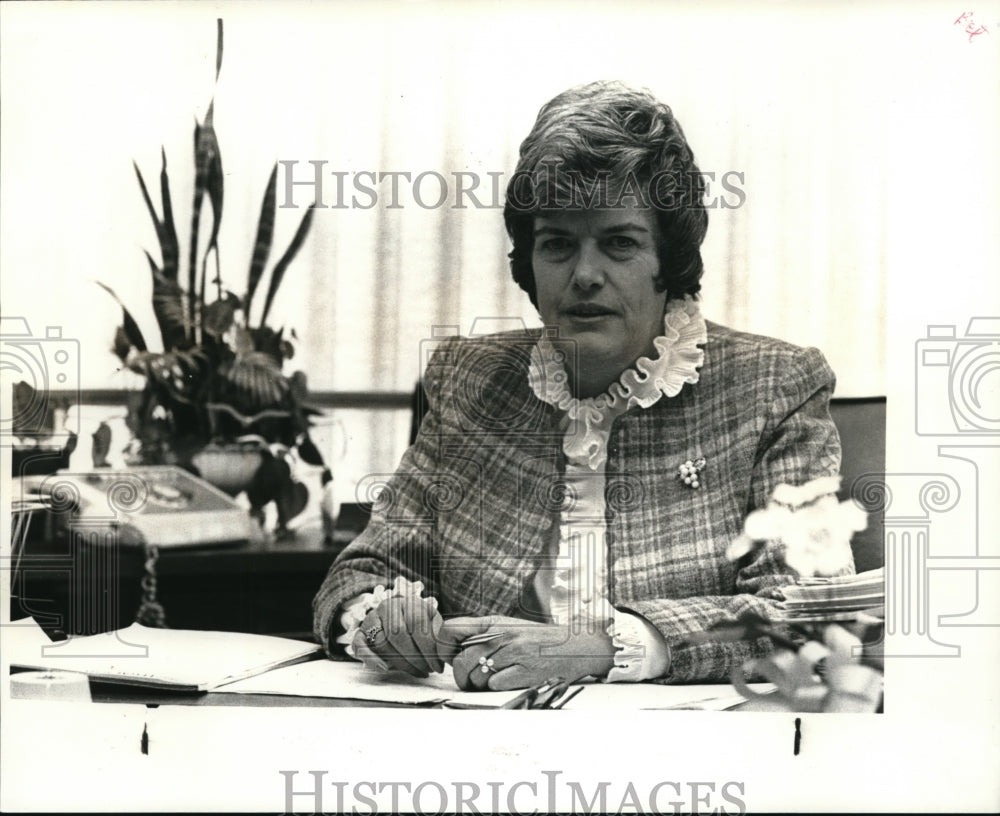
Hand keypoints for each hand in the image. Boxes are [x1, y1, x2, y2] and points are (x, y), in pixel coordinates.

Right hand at [352, 594, 444, 676]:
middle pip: (398, 634)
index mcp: (408, 602)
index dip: (428, 648)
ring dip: (400, 662)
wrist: (396, 614)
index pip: (417, 624)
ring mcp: (372, 618)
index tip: (437, 666)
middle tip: (427, 671)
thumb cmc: (419, 622)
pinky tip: (384, 668)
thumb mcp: (431, 621)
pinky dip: (371, 658)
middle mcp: (387, 607)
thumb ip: (437, 632)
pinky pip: (360, 645)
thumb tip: (446, 651)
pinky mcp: (360, 632)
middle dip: (415, 658)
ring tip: (416, 672)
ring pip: (382, 642)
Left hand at [437, 615, 615, 690]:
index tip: (446, 658)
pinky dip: (497, 689)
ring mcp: (513, 653)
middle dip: (462, 676)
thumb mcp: (508, 628)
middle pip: (461, 661)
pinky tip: (509, 682)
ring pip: (475, 676)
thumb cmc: (538, 640)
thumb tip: (450, 650)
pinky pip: (494, 686)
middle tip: (470, 679)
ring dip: (478, 685)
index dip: (441, 647)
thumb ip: (481, 635)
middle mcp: (502, 635)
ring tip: (493, 681)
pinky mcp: (524, 672)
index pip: (451, 629)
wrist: (577, 647)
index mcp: (494, 623)